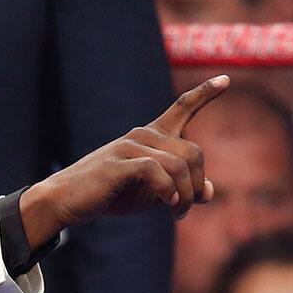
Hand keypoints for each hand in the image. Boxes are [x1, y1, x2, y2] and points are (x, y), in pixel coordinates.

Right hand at [18, 76, 229, 249]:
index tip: (226, 79)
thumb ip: (179, 188)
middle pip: (193, 152)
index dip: (205, 93)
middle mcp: (142, 135)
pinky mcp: (120, 162)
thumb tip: (208, 191)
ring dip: (184, 195)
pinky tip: (168, 205)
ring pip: (179, 165)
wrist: (67, 201)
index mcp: (149, 136)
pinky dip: (169, 192)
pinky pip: (158, 172)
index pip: (181, 108)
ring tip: (177, 212)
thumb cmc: (109, 194)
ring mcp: (130, 146)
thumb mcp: (150, 193)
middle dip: (196, 183)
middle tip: (187, 208)